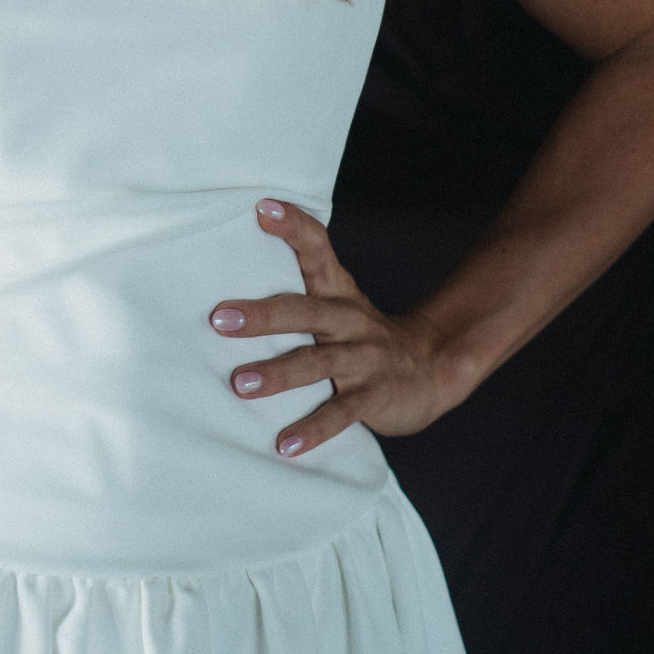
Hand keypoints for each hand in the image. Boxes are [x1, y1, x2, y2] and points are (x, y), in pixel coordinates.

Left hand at [211, 199, 460, 458]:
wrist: (434, 367)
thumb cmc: (363, 336)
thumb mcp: (337, 305)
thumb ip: (294, 293)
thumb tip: (224, 289)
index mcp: (337, 292)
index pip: (317, 248)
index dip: (292, 226)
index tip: (262, 208)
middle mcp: (349, 319)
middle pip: (304, 310)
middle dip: (262, 314)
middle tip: (219, 319)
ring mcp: (363, 358)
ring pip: (317, 362)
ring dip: (278, 373)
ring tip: (240, 385)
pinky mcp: (374, 395)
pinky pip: (340, 413)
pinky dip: (312, 429)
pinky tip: (285, 446)